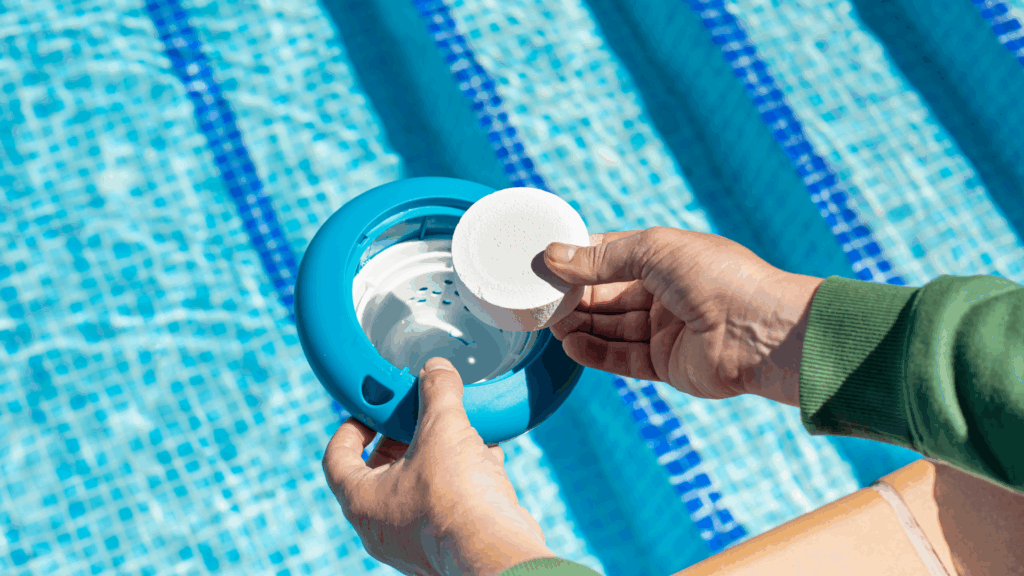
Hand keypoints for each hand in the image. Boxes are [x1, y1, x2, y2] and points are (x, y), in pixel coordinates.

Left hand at [322, 358, 550, 575]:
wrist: (497, 551)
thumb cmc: (456, 497)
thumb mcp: (442, 428)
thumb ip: (436, 392)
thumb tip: (435, 369)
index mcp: (361, 500)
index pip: (336, 457)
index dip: (351, 427)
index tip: (371, 409)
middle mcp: (381, 525)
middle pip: (380, 470)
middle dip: (403, 436)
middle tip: (420, 412)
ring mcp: (414, 538)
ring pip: (418, 485)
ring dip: (437, 454)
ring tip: (459, 428)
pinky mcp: (448, 543)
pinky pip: (448, 502)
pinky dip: (462, 476)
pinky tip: (486, 454)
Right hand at [544, 228, 822, 405]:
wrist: (762, 332)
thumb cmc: (718, 278)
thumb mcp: (655, 251)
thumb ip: (602, 258)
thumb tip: (553, 256)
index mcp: (667, 259)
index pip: (612, 256)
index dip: (580, 259)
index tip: (544, 262)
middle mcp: (666, 294)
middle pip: (607, 295)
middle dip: (574, 296)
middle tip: (538, 297)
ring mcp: (665, 330)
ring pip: (611, 327)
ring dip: (579, 324)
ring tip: (548, 322)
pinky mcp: (665, 364)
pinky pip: (622, 357)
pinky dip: (594, 351)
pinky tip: (570, 343)